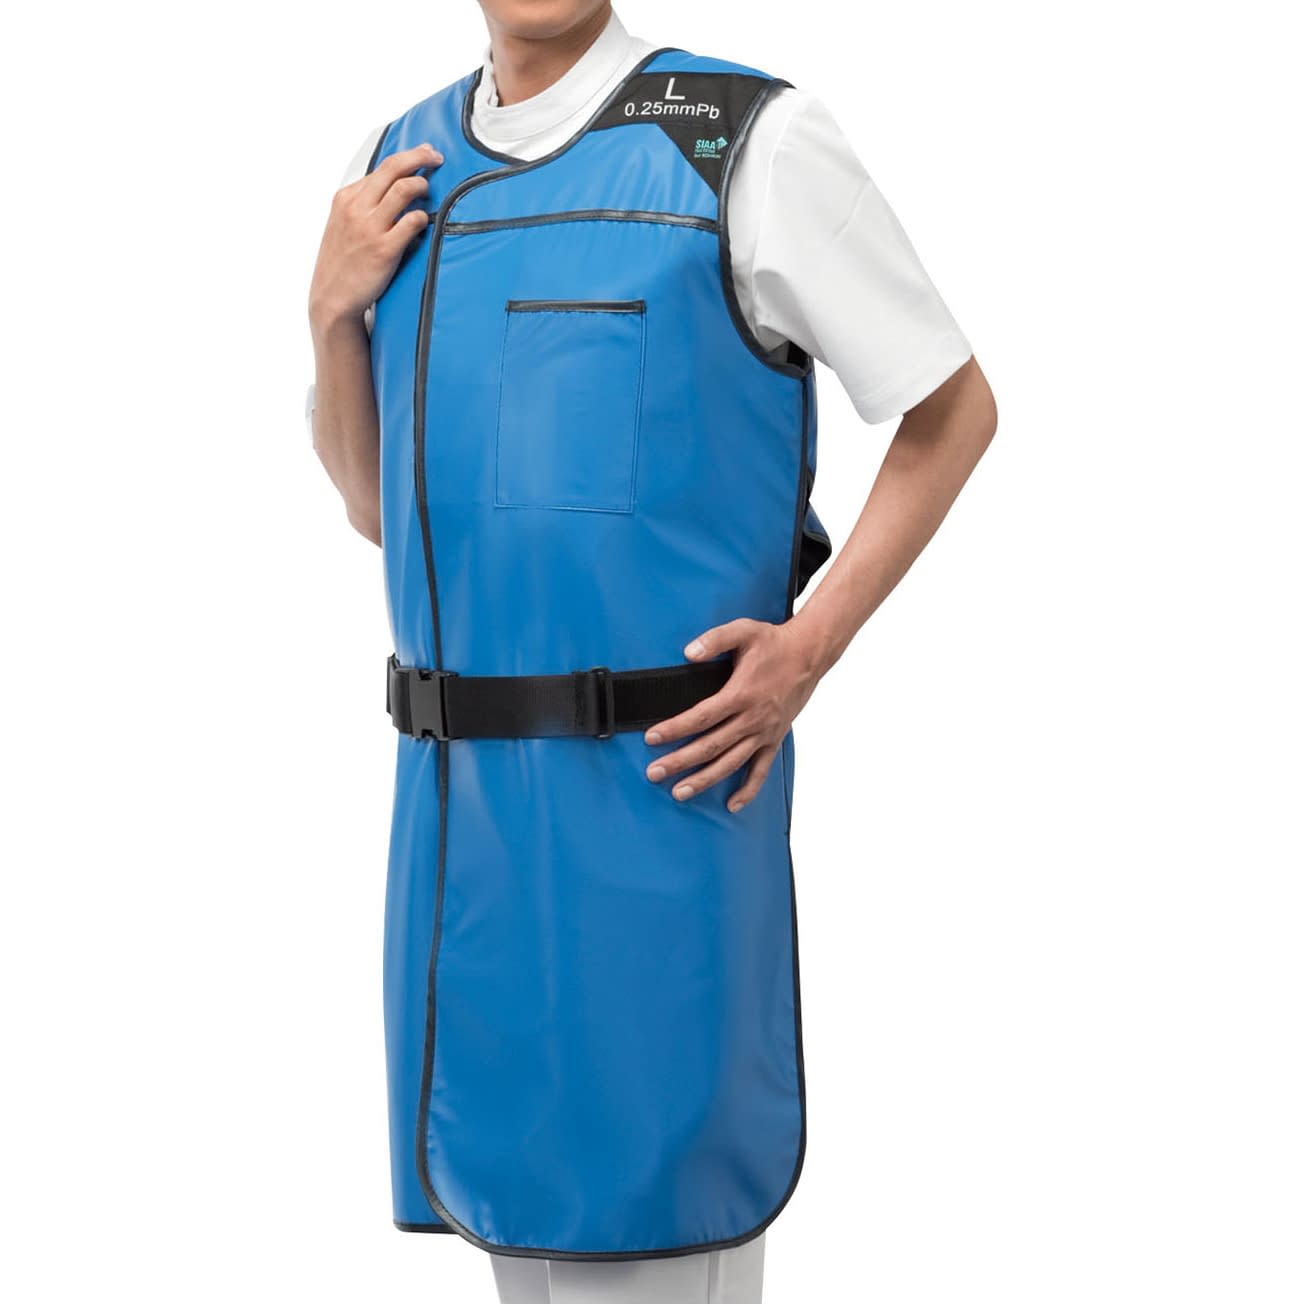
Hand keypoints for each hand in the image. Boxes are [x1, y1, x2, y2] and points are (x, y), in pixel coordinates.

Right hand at [308, 143, 443, 328]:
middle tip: (437, 157)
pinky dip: (423, 216)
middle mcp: (356, 208)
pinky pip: (412, 221)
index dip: (408, 157)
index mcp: (346, 198)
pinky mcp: (384, 249)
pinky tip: (425, 221)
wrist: (332, 297)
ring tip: (430, 192)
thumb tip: (392, 187)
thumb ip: (363, 204)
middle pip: (393, 168)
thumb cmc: (342, 262)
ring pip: (404, 189)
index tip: (424, 154)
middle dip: (420, 156)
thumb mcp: (342, 224)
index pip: (382, 167)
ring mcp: (370, 228)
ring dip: (423, 185)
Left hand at [643, 618, 825, 812]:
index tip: (652, 738)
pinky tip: (732, 804)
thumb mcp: (743, 631)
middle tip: (654, 773)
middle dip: (679, 761)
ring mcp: (765, 732)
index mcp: (741, 693)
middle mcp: (753, 718)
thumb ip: (714, 639)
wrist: (810, 654)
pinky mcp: (775, 739)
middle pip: (711, 746)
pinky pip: (761, 770)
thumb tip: (688, 653)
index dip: (674, 728)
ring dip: (705, 780)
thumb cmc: (774, 642)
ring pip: (731, 763)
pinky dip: (748, 790)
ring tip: (679, 792)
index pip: (701, 717)